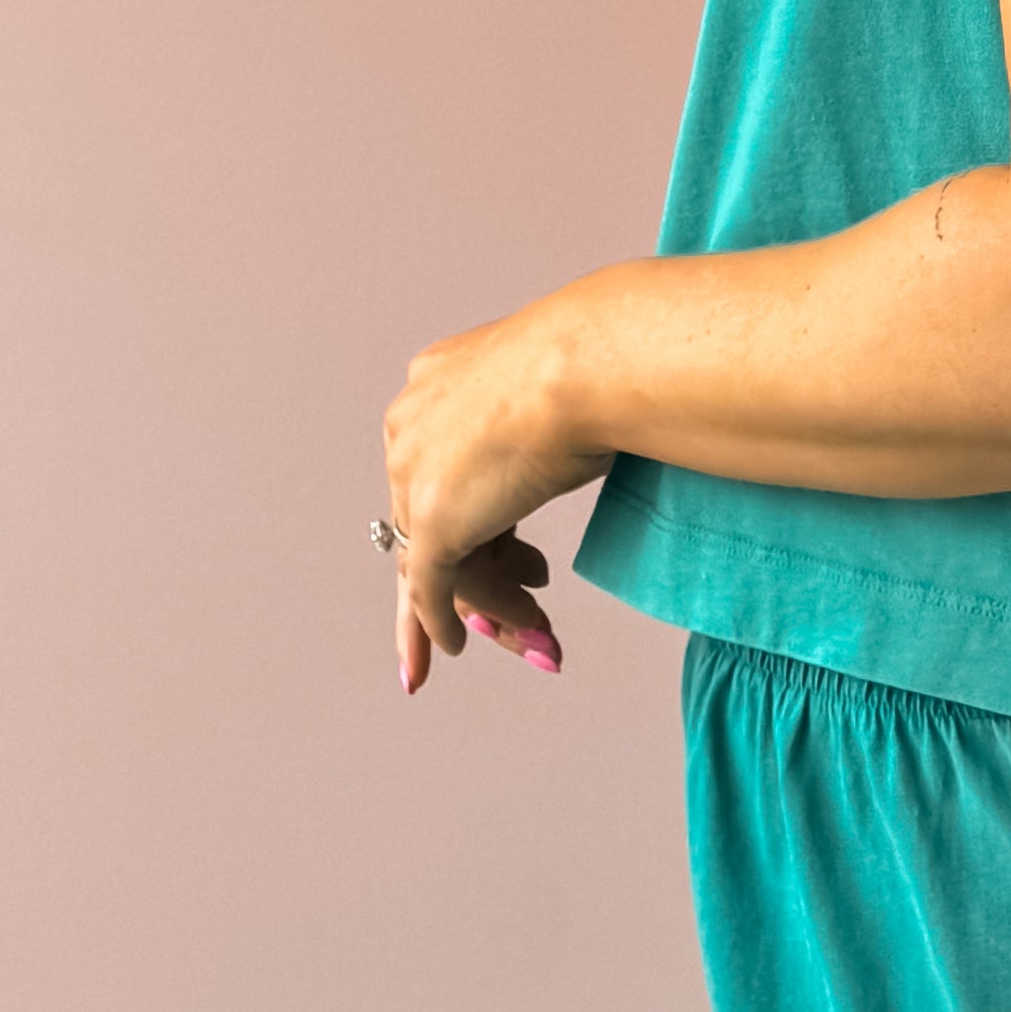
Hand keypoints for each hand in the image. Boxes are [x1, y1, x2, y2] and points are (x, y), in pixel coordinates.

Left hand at [381, 294, 614, 693]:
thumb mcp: (557, 398)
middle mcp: (412, 427)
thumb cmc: (598, 364)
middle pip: (435, 522)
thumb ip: (537, 433)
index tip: (511, 555)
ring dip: (491, 604)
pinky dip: (441, 624)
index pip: (446, 471)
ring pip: (441, 560)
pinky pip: (435, 588)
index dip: (481, 520)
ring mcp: (416, 475)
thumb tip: (558, 457)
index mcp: (437, 384)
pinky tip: (455, 648)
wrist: (591, 363)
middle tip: (510, 607)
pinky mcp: (434, 521)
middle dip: (475, 575)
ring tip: (537, 628)